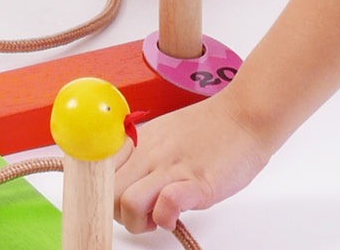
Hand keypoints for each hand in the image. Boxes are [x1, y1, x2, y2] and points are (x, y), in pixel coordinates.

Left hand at [114, 93, 273, 231]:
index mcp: (137, 143)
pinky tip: (175, 217)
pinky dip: (166, 219)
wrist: (244, 116)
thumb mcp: (160, 135)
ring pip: (127, 202)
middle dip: (116, 213)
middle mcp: (148, 154)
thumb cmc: (207, 129)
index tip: (113, 200)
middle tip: (138, 215)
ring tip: (155, 220)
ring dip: (137, 222)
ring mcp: (171, 168)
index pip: (95, 170)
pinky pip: (167, 204)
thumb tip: (122, 177)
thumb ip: (139, 154)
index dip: (100, 192)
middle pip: (105, 192)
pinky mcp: (197, 183)